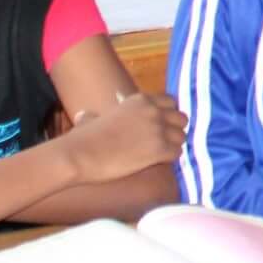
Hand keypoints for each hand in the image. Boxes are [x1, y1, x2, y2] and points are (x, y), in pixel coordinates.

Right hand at [57, 91, 186, 183]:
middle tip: (164, 142)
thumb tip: (83, 116)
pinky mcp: (159, 149)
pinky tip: (158, 162)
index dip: (167, 115)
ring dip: (174, 145)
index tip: (162, 125)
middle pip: (181, 118)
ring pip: (182, 136)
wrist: (80, 154)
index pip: (170, 102)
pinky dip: (170, 158)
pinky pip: (177, 152)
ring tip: (161, 154)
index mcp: (140, 100)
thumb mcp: (91, 118)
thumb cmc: (82, 139)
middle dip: (175, 130)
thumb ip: (94, 116)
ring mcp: (158, 129)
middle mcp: (152, 111)